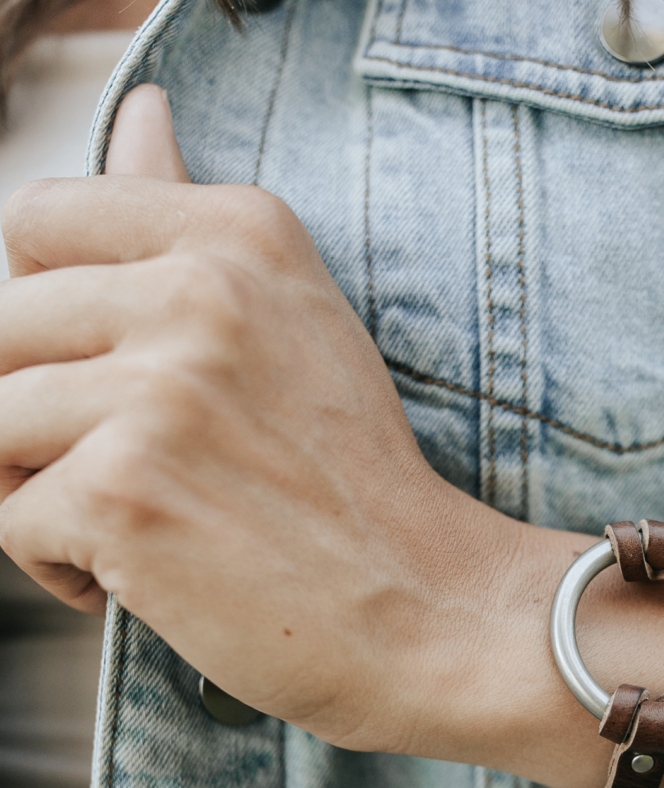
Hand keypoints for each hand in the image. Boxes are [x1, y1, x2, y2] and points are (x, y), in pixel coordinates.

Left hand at [0, 85, 519, 751]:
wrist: (426, 604)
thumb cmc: (358, 480)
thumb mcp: (293, 320)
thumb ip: (191, 211)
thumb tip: (141, 113)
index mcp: (241, 233)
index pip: (40, 220)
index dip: (56, 314)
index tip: (121, 375)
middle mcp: (200, 291)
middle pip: (3, 330)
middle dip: (46, 415)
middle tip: (147, 470)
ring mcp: (160, 389)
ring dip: (47, 491)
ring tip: (147, 525)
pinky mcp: (124, 490)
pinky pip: (6, 519)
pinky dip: (62, 565)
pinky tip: (149, 577)